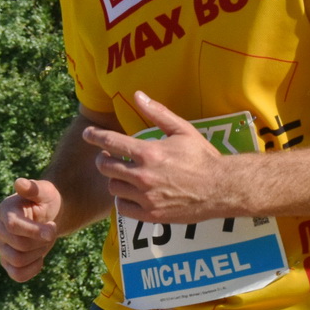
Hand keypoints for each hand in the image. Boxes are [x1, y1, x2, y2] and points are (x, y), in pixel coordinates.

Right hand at [0, 177, 62, 281]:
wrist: (49, 216)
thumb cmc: (46, 201)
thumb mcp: (46, 191)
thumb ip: (34, 188)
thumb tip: (20, 183)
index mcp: (5, 210)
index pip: (13, 226)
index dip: (35, 231)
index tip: (52, 228)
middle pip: (18, 246)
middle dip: (40, 242)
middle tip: (50, 231)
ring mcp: (1, 246)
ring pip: (17, 261)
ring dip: (38, 254)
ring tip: (44, 243)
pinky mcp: (7, 261)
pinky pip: (17, 275)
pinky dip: (32, 270)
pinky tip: (40, 259)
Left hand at [83, 91, 232, 223]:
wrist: (221, 188)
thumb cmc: (203, 157)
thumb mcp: (182, 130)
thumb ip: (157, 113)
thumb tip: (137, 95)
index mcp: (148, 153)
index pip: (110, 142)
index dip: (95, 137)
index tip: (88, 134)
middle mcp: (143, 176)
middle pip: (105, 167)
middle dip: (104, 160)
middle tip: (110, 158)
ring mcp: (145, 197)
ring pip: (113, 188)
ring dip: (115, 180)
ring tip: (124, 176)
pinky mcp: (151, 215)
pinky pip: (123, 208)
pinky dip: (124, 200)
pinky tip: (133, 194)